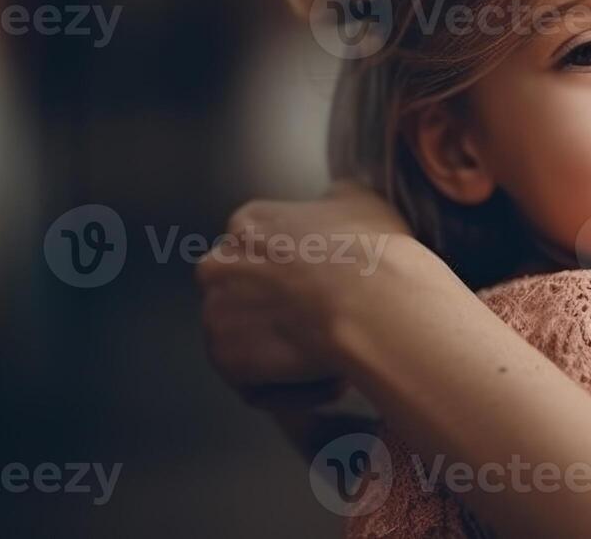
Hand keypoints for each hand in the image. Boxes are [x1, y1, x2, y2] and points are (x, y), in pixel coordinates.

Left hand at [196, 181, 417, 400]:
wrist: (374, 303)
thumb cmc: (375, 251)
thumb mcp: (361, 200)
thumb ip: (332, 202)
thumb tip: (333, 205)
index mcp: (249, 222)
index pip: (263, 250)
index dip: (301, 276)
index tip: (329, 289)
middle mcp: (219, 264)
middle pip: (246, 296)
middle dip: (283, 314)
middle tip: (329, 325)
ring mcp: (216, 314)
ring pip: (252, 342)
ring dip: (291, 356)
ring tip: (338, 359)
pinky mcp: (226, 360)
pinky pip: (258, 384)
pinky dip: (295, 389)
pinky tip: (334, 380)